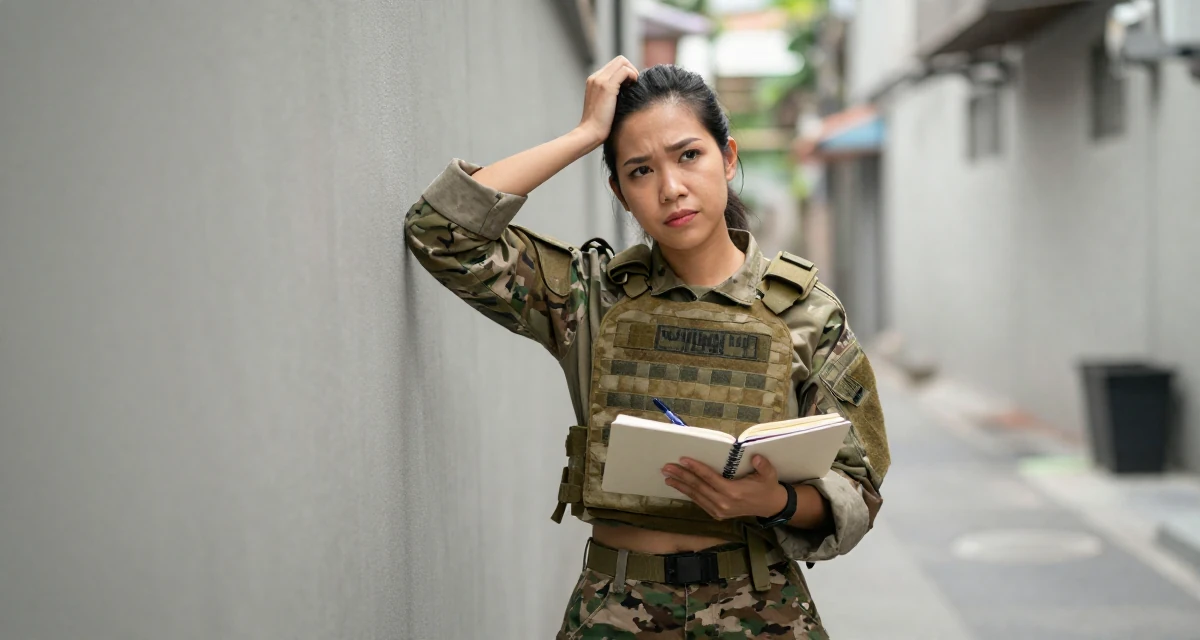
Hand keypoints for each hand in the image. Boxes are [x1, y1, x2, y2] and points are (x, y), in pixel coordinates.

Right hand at [577, 55, 638, 144]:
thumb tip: (627, 91)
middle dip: (631, 70)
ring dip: (633, 72)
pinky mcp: (607, 86)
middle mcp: (595, 77)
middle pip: (620, 60)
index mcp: (593, 80)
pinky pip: (625, 71)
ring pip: (622, 62)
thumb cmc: (599, 125)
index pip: (614, 65)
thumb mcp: (604, 105)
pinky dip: (632, 76)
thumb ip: (611, 95)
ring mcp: (600, 80)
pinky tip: (633, 88)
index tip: (630, 86)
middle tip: (634, 85)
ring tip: (633, 87)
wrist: (589, 133)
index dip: (626, 72)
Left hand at [662, 455, 788, 520]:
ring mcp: (719, 511)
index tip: (683, 460)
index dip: (696, 468)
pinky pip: (700, 502)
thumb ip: (763, 465)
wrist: (769, 506)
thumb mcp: (769, 474)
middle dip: (681, 476)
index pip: (710, 478)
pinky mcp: (717, 514)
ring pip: (696, 496)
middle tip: (667, 467)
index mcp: (734, 492)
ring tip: (667, 477)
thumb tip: (755, 457)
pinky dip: (688, 494)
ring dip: (680, 486)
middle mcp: (724, 503)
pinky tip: (679, 487)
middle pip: (698, 487)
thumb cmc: (767, 486)